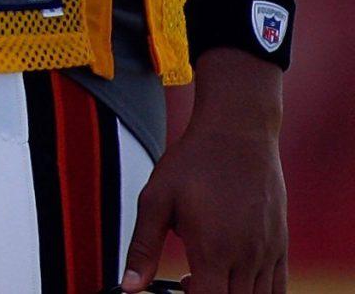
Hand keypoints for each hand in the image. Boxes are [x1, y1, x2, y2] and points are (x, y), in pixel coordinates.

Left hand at [122, 53, 286, 293]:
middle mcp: (247, 256)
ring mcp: (268, 251)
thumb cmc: (193, 162)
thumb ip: (142, 248)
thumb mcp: (156, 200)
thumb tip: (128, 286)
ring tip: (209, 272)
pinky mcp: (281, 243)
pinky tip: (233, 271)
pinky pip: (278, 286)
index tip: (179, 285)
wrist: (238, 132)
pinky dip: (258, 290)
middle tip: (187, 279)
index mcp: (213, 249)